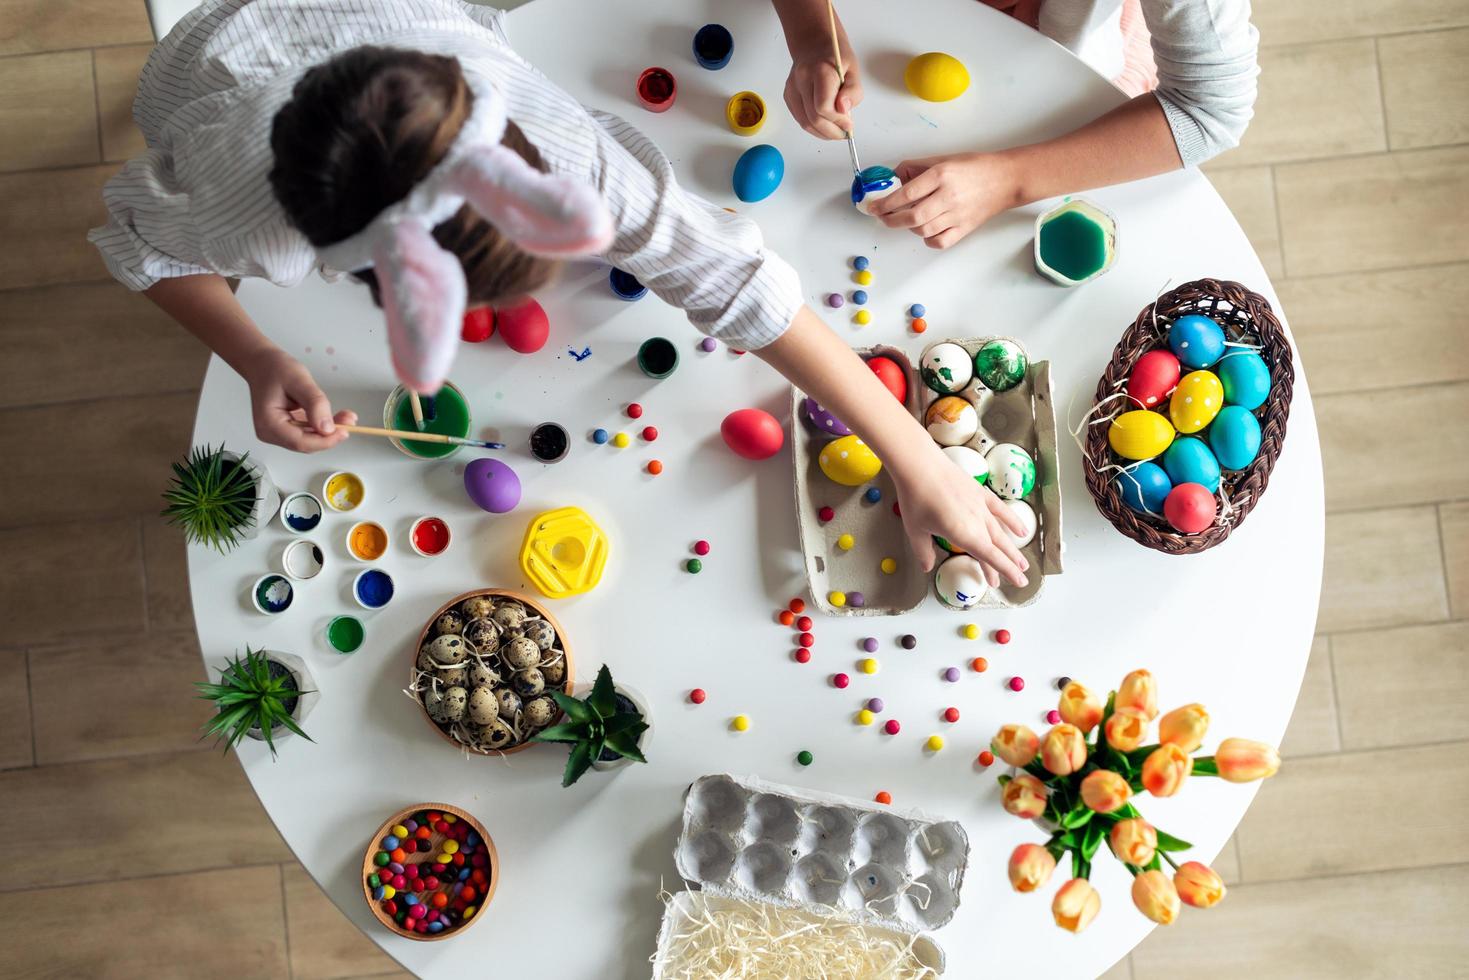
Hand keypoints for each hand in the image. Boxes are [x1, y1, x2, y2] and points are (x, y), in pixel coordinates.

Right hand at [239, 348, 356, 452]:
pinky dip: (323, 426)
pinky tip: (338, 417)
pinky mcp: (287, 429)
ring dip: (330, 431)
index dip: (325, 441)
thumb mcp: (299, 381)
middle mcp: (271, 433)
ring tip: (347, 417)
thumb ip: (315, 404)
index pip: (300, 442)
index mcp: (269, 424)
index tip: (345, 431)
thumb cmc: (276, 369)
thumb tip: (328, 429)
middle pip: (306, 444)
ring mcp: (278, 433)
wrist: (263, 363)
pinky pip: (308, 432)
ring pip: (310, 440)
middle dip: (330, 435)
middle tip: (350, 420)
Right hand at [783, 44, 862, 138]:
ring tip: (836, 131)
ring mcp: (792, 88)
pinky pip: (800, 119)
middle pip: (813, 119)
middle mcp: (801, 80)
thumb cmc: (835, 56)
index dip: (837, 121)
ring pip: (804, 123)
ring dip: (822, 133)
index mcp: (820, 71)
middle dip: (831, 131)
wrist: (813, 43)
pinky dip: (813, 127)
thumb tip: (843, 111)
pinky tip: (825, 124)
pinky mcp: (788, 96)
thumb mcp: (853, 70)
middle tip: (844, 132)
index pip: (823, 107)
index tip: (849, 123)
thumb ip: (853, 92)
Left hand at [869, 152, 1021, 248]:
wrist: (1005, 179)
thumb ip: (916, 167)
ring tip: (906, 219)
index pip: (906, 193)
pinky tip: (926, 230)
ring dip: (908, 228)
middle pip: (912, 216)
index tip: (873, 207)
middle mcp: (949, 196)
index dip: (885, 203)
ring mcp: (957, 215)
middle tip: (883, 217)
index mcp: (941, 175)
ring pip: (923, 230)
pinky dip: (928, 239)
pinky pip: (939, 242)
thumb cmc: (974, 167)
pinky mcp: (964, 229)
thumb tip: (893, 178)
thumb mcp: (942, 159)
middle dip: (891, 220)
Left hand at [891, 448, 1029, 587]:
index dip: (1006, 571)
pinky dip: (1011, 520)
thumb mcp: (915, 531)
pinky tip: (1021, 529)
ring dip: (1012, 548)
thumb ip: (924, 552)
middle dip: (1010, 564)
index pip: (991, 558)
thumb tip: (927, 568)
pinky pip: (1000, 510)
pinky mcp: (979, 492)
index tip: (1020, 582)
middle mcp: (978, 522)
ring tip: (1023, 562)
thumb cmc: (916, 498)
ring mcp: (981, 507)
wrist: (920, 465)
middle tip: (1021, 579)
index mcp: (964, 535)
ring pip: (1001, 531)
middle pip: (998, 547)